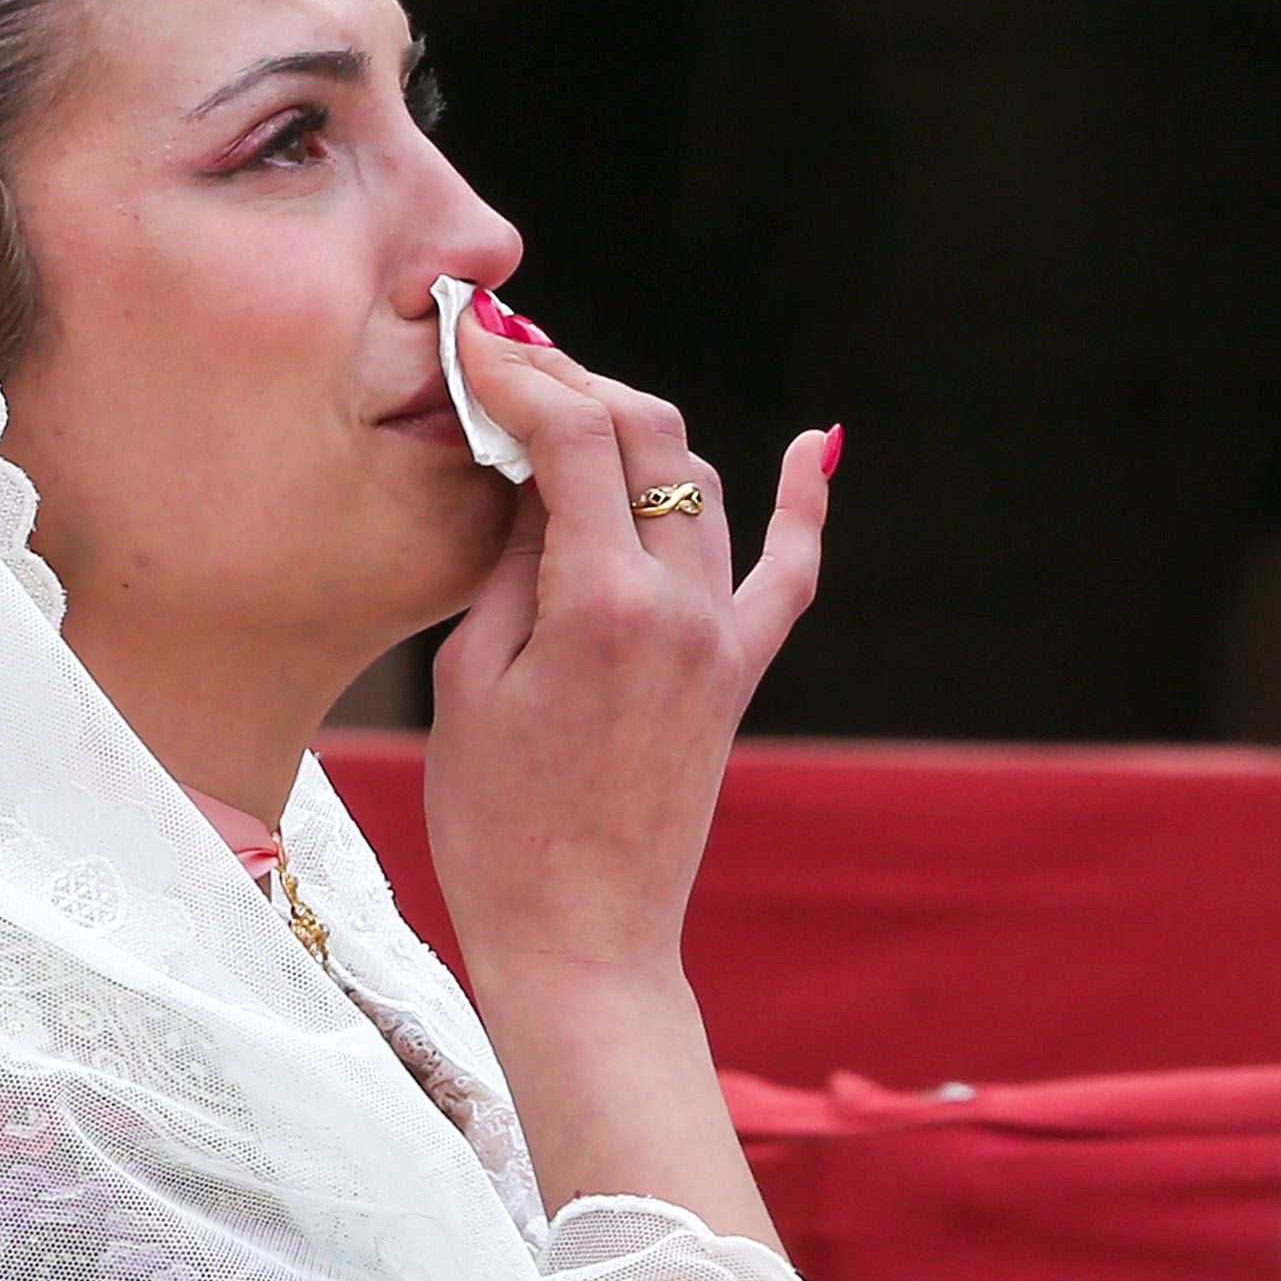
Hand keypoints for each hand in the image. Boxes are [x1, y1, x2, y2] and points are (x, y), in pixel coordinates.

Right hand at [421, 317, 832, 999]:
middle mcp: (680, 605)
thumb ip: (508, 564)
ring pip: (701, 480)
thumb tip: (527, 475)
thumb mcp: (468, 681)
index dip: (516, 374)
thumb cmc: (496, 829)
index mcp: (601, 605)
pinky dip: (801, 501)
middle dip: (575, 383)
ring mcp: (723, 637)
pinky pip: (788, 570)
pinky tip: (812, 445)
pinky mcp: (740, 673)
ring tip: (574, 410)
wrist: (581, 938)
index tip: (469, 341)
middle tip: (510, 362)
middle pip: (644, 436)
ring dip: (640, 430)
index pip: (569, 438)